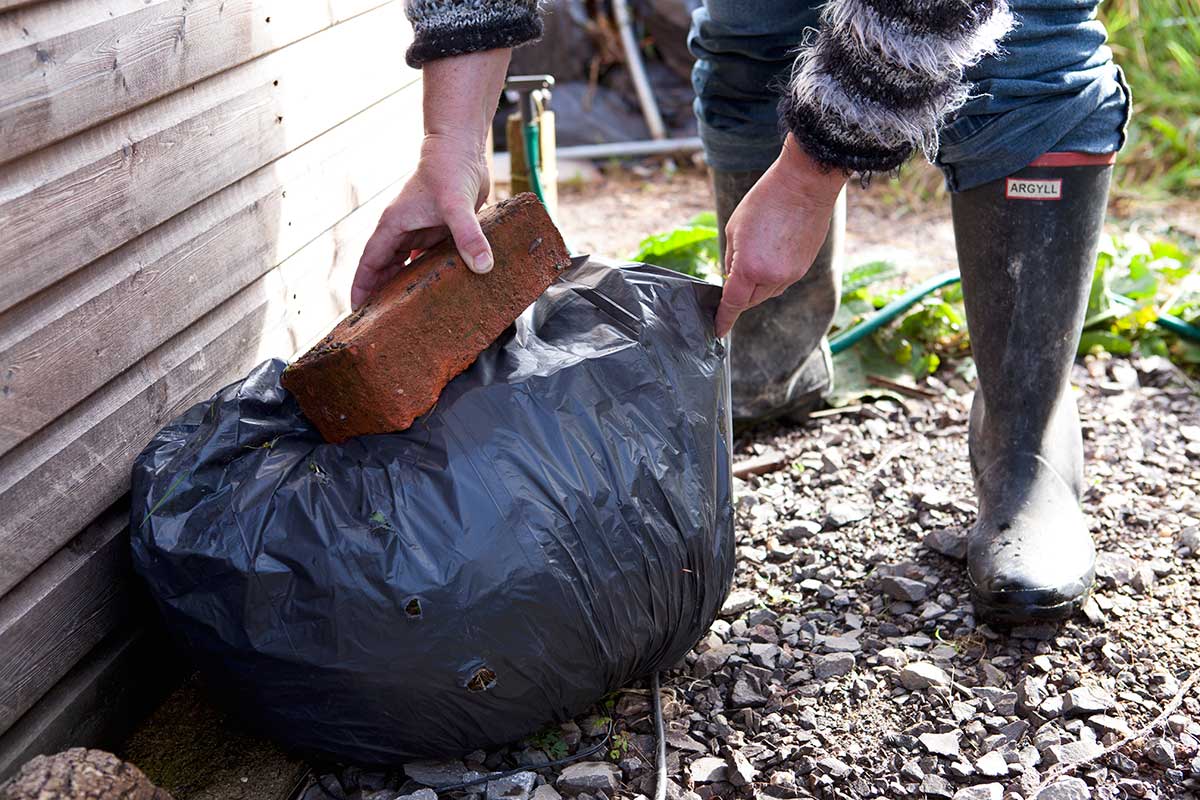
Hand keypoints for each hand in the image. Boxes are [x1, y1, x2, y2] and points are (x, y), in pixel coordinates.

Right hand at [352, 136, 489, 308]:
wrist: (462, 148)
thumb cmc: (450, 170)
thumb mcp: (457, 205)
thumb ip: (468, 235)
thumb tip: (482, 267)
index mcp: (394, 225)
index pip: (370, 262)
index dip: (362, 287)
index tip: (356, 312)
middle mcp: (403, 229)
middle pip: (385, 268)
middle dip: (381, 294)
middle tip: (381, 325)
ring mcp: (421, 230)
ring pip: (407, 265)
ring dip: (405, 286)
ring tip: (407, 315)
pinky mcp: (440, 229)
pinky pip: (430, 258)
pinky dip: (431, 274)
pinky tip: (438, 292)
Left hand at [715, 135, 847, 336]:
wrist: (805, 185)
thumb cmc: (765, 201)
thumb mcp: (734, 229)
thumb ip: (731, 259)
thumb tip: (732, 279)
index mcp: (749, 268)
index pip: (732, 303)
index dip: (723, 319)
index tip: (717, 331)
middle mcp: (772, 277)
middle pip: (749, 300)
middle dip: (738, 295)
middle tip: (731, 277)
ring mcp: (791, 274)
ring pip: (767, 293)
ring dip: (755, 286)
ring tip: (753, 257)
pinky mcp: (803, 267)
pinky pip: (782, 282)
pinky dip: (771, 277)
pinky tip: (769, 255)